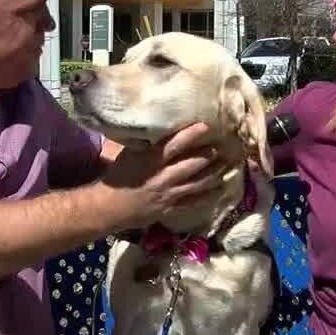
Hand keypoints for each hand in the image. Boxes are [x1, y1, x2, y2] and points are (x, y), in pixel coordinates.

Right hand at [101, 123, 224, 229]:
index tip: (206, 126)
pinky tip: (220, 190)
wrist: (109, 206)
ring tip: (226, 167)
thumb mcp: (130, 154)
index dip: (191, 134)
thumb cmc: (118, 176)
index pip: (174, 144)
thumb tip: (164, 131)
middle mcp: (162, 176)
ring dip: (213, 175)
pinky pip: (194, 202)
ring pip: (197, 183)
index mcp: (150, 160)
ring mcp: (168, 193)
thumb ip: (149, 145)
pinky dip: (208, 196)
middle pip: (191, 164)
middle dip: (208, 156)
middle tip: (222, 148)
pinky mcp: (170, 208)